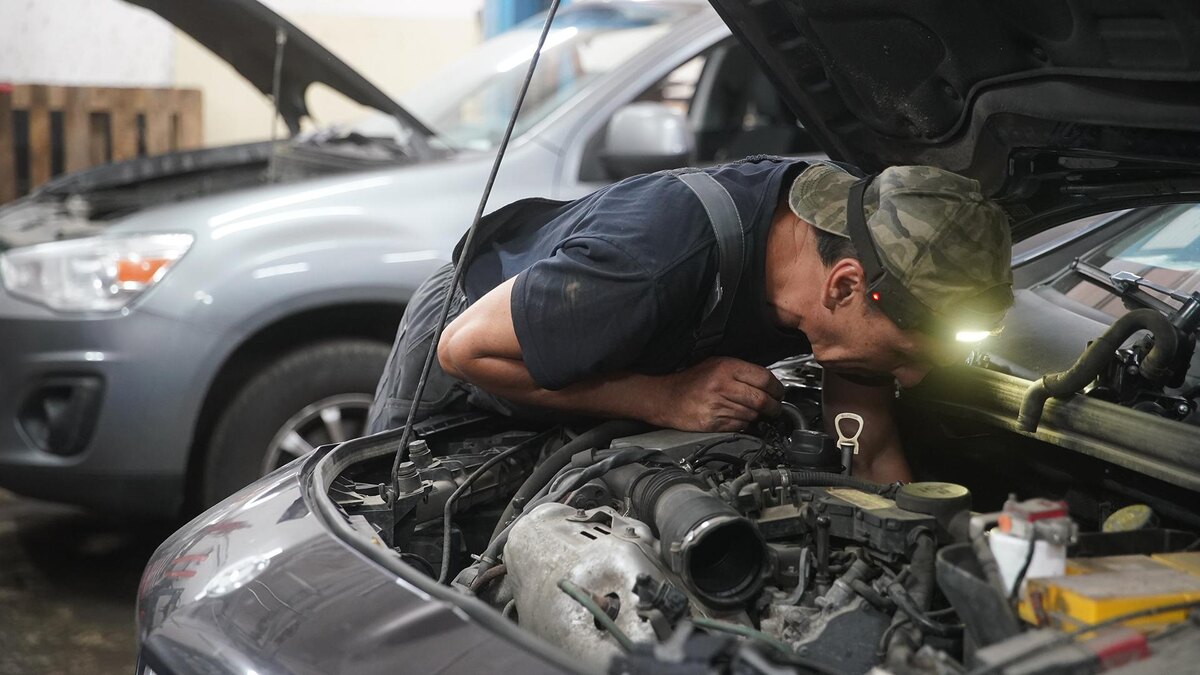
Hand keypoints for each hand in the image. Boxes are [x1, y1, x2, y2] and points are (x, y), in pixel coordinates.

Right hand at [655, 357, 784, 431]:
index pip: (764, 378)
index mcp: (726, 367)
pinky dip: (744, 424)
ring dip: (757, 416)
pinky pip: (740, 425)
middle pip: (761, 399)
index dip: (777, 388)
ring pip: (752, 414)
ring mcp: (718, 405)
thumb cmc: (690, 381)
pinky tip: (738, 418)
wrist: (666, 398)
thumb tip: (767, 382)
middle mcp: (723, 385)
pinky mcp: (713, 422)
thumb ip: (740, 370)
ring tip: (753, 412)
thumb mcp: (715, 364)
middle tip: (775, 408)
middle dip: (774, 406)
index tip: (779, 393)